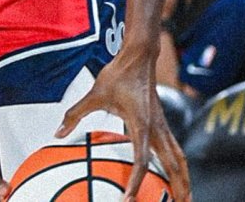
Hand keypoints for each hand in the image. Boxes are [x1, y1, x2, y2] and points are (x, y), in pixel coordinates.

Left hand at [55, 53, 190, 201]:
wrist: (139, 57)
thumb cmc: (118, 75)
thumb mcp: (93, 95)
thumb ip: (75, 115)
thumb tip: (58, 133)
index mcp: (141, 124)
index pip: (141, 160)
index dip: (135, 182)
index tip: (129, 199)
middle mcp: (156, 128)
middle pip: (172, 164)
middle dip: (177, 187)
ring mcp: (162, 126)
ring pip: (178, 158)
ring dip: (184, 178)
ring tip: (186, 198)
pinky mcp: (162, 123)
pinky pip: (175, 149)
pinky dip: (178, 165)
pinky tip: (176, 175)